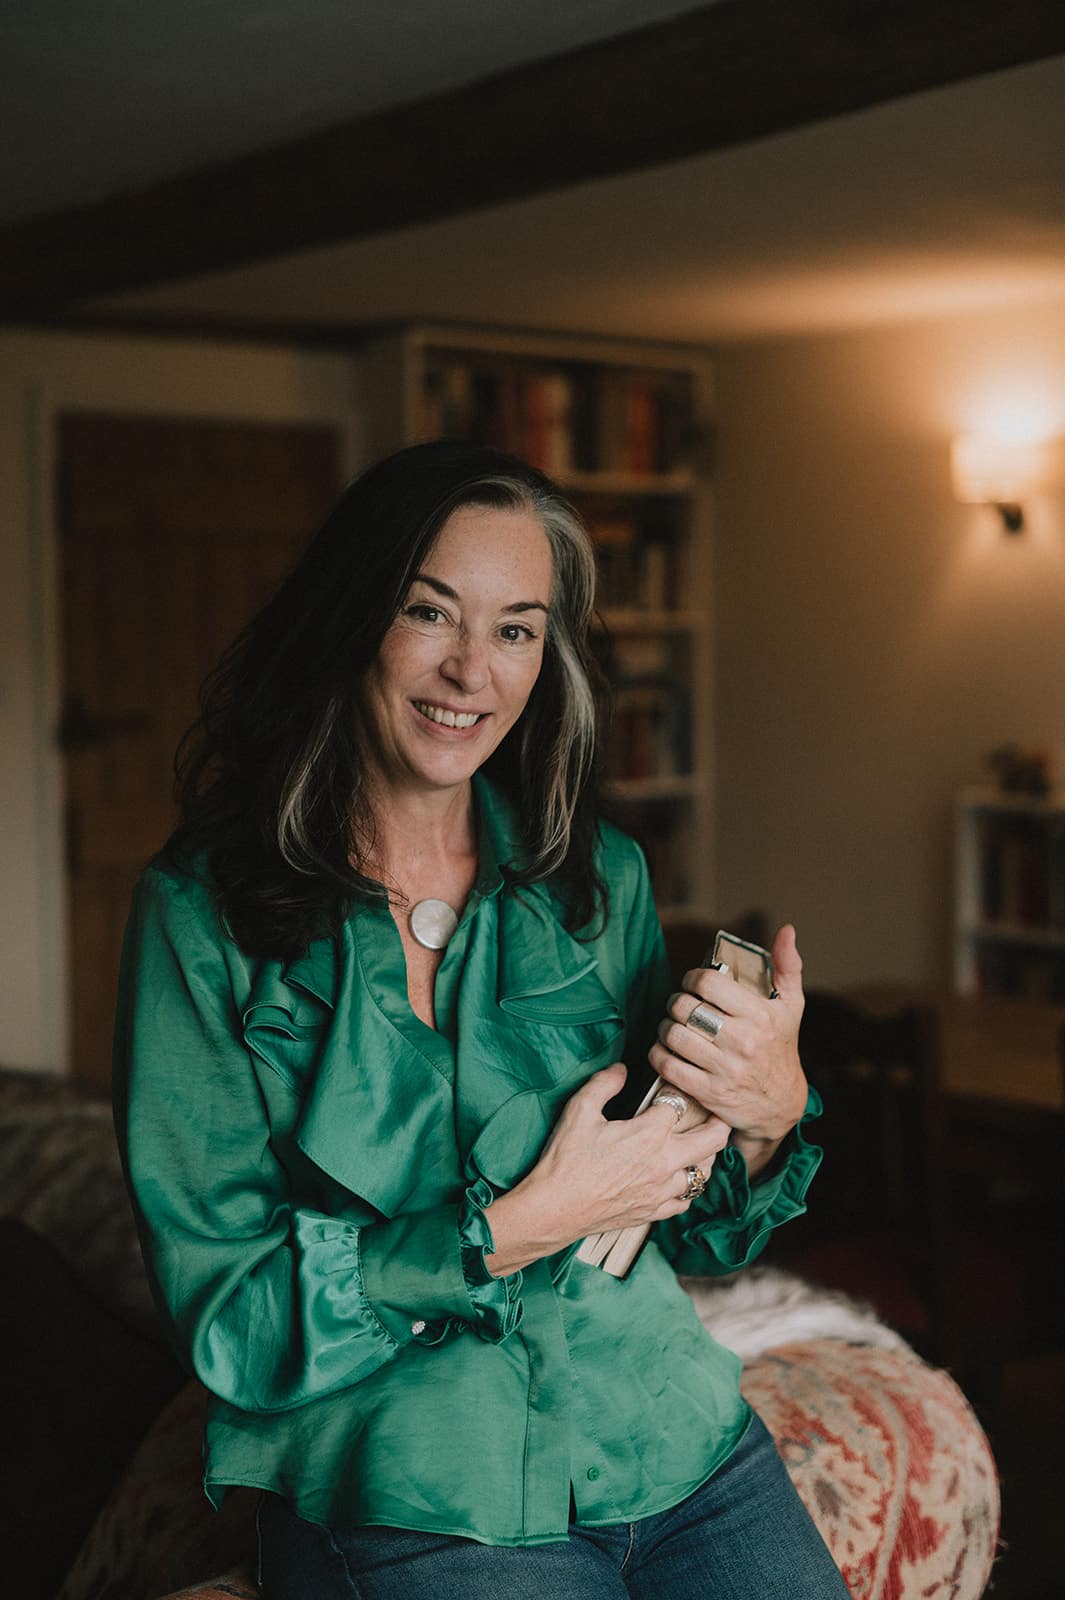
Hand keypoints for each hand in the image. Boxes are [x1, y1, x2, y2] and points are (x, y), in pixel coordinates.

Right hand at [482, 1062, 729, 1275]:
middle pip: (712, 1140)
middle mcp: (664, 1163)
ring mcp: (662, 1190)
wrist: (556, 1208)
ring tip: (701, 1146)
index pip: (681, 1104)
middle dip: (719, 1122)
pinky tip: (680, 1179)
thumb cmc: (566, 1160)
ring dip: (706, 1156)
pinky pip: (686, 1200)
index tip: (675, 1088)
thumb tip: (620, 1069)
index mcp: (649, 1134)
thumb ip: (604, 1084)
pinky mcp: (654, 1212)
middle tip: (718, 1114)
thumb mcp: (580, 1111)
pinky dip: (688, 1187)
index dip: (679, 1091)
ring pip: (704, 1173)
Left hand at [648, 924, 807, 1144]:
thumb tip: (786, 930)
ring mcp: (724, 1069)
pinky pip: (668, 1065)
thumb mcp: (791, 1006)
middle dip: (676, 1002)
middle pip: (685, 1008)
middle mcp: (742, 1042)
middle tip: (680, 1005)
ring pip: (673, 1035)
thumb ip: (787, 965)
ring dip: (665, 1027)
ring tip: (672, 1025)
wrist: (782, 1104)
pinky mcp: (709, 1092)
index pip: (708, 983)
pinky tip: (665, 1049)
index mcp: (760, 1016)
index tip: (693, 983)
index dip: (692, 978)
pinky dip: (658, 1054)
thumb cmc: (781, 1047)